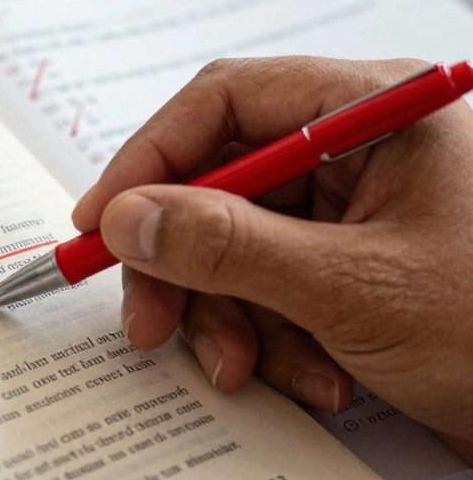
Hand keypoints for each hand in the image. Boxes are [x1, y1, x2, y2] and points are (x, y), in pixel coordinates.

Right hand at [72, 56, 472, 461]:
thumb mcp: (352, 291)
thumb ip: (227, 247)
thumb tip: (127, 220)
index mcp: (377, 110)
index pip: (227, 100)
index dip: (151, 160)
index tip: (102, 224)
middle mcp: (363, 147)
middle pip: (223, 179)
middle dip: (185, 263)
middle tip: (150, 322)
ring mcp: (360, 208)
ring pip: (240, 244)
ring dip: (230, 316)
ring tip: (247, 371)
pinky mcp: (356, 263)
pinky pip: (276, 285)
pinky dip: (275, 337)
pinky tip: (314, 379)